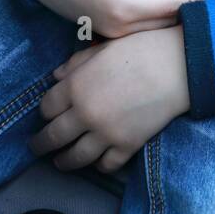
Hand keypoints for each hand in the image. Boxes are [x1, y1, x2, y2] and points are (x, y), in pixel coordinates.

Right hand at [24, 0, 214, 34]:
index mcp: (123, 7)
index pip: (173, 5)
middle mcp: (120, 29)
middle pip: (168, 23)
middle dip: (195, 14)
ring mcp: (113, 36)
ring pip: (157, 31)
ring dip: (180, 21)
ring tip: (206, 11)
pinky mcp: (109, 36)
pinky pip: (143, 32)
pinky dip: (162, 24)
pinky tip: (177, 17)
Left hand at [28, 25, 190, 173]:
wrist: (178, 66)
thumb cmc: (141, 48)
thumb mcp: (103, 48)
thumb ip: (76, 63)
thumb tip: (56, 76)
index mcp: (76, 86)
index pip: (46, 107)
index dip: (43, 112)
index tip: (45, 115)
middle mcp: (85, 113)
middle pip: (52, 137)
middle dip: (41, 144)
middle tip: (36, 147)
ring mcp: (105, 133)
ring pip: (74, 158)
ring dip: (63, 162)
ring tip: (59, 162)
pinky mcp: (127, 147)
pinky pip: (105, 165)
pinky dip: (98, 166)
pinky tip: (96, 162)